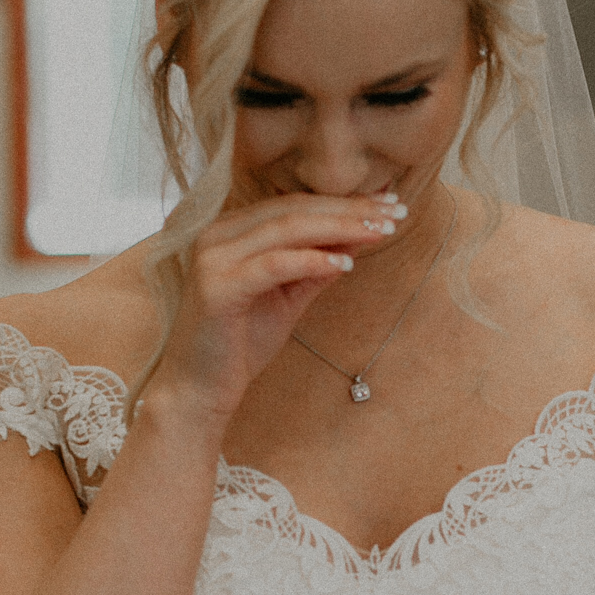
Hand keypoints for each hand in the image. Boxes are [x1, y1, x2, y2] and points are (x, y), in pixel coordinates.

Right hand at [149, 190, 406, 423]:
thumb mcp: (288, 298)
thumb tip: (358, 238)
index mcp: (232, 230)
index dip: (345, 203)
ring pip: (286, 229)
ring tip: (380, 232)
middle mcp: (218, 234)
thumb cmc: (240, 344)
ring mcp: (213, 258)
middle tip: (395, 211)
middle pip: (294, 210)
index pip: (296, 206)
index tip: (389, 205)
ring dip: (339, 228)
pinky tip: (345, 263)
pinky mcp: (216, 287)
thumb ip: (316, 267)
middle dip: (350, 210)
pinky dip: (311, 261)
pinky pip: (273, 265)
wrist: (199, 391)